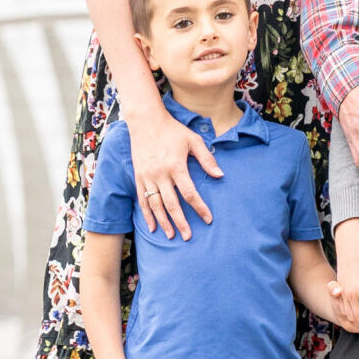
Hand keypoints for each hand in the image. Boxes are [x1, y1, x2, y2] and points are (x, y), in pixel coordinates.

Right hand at [127, 110, 221, 238]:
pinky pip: (143, 200)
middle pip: (172, 204)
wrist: (146, 121)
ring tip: (172, 235)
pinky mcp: (139, 177)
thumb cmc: (173, 130)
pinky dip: (147, 214)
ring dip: (164, 222)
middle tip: (188, 237)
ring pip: (156, 205)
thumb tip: (220, 175)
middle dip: (181, 222)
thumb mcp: (193, 140)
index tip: (208, 219)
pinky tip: (153, 226)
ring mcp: (147, 177)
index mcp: (176, 166)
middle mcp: (160, 174)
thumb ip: (207, 159)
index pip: (190, 193)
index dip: (199, 208)